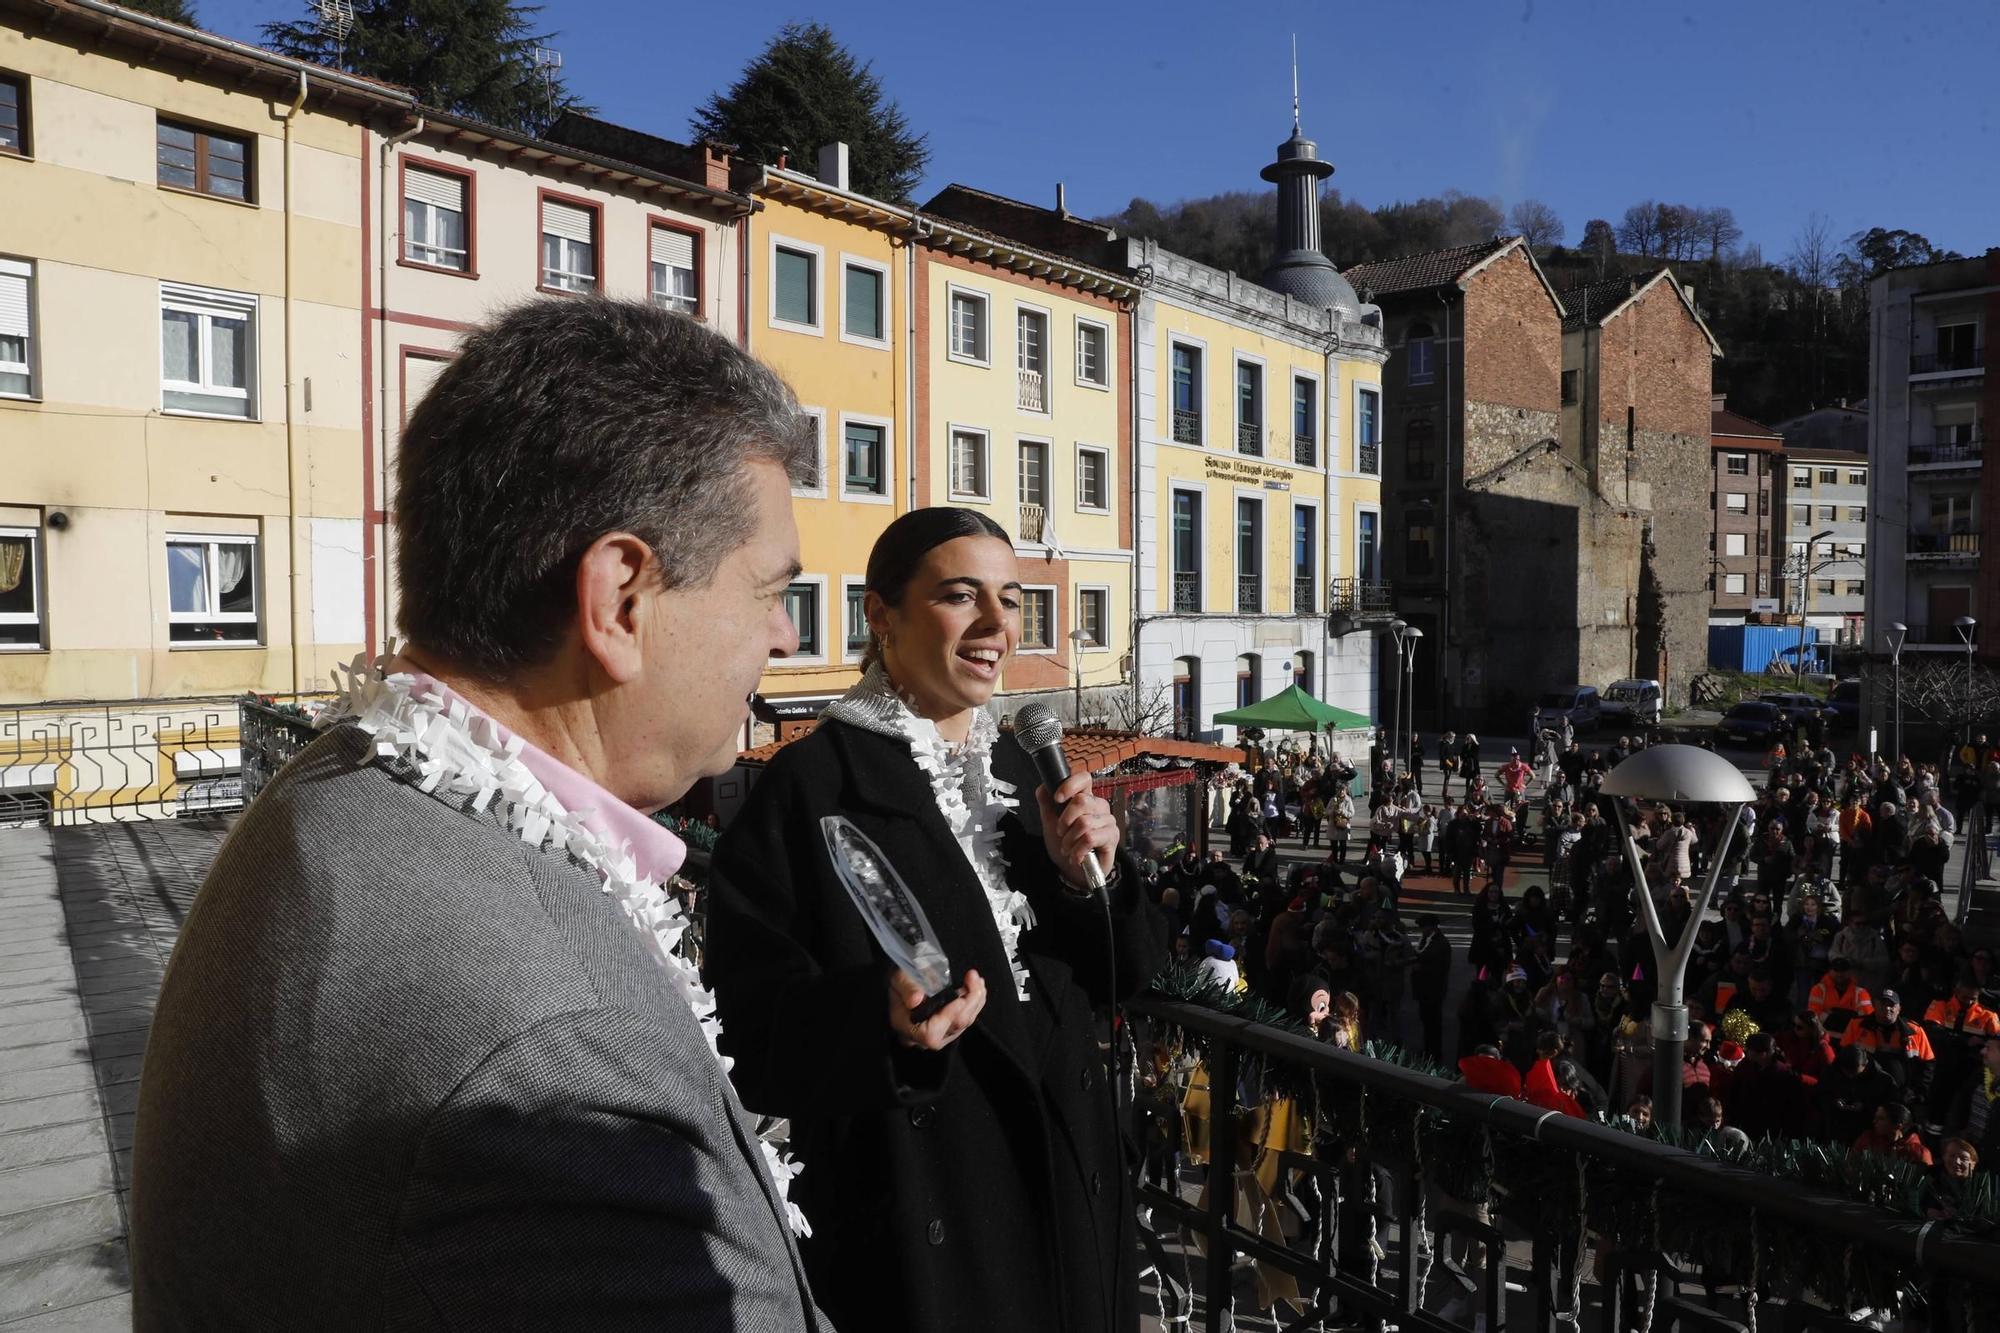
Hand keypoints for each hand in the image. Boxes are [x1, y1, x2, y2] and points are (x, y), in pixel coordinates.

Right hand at [888, 967, 985, 1050]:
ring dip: (976, 1000)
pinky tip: (977, 987)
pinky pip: (966, 1019)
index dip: (948, 1016)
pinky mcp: (949, 1030)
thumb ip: (907, 988)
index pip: (930, 1034)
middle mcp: (923, 1038)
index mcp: (906, 1028)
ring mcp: (939, 1036)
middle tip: (973, 977)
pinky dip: (975, 1003)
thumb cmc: (900, 981)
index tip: (960, 996)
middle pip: (954, 1027)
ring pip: (964, 1024)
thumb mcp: (898, 979)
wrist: (903, 983)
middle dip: (969, 1001)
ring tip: (977, 980)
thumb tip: (916, 999)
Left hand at [1036, 771, 1118, 886]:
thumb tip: (1043, 787)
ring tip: (1068, 849)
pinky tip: (1076, 857)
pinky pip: (1090, 838)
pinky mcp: (1112, 837)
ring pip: (1084, 823)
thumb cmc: (1065, 845)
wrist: (1072, 872)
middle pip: (1081, 801)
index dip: (1070, 785)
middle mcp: (1099, 806)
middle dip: (1064, 821)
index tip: (1057, 798)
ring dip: (1069, 840)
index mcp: (1085, 798)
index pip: (1084, 778)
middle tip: (1060, 834)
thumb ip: (1047, 804)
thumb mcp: (1050, 824)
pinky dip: (1078, 850)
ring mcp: (1108, 821)